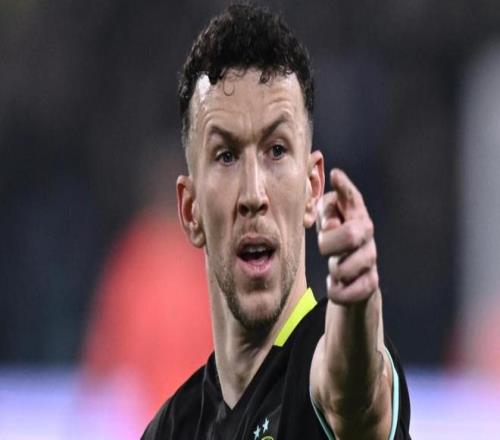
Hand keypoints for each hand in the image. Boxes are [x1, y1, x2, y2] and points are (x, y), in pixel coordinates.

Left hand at [316, 168, 378, 304]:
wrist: (353, 281)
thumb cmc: (336, 245)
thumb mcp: (328, 224)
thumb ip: (326, 210)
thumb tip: (329, 205)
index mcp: (355, 215)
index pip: (352, 199)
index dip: (345, 188)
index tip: (335, 176)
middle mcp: (367, 234)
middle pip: (350, 234)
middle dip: (328, 244)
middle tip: (325, 248)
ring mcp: (370, 258)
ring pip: (343, 267)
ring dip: (333, 269)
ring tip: (335, 267)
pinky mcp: (370, 283)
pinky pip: (346, 291)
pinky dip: (336, 291)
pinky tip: (337, 285)